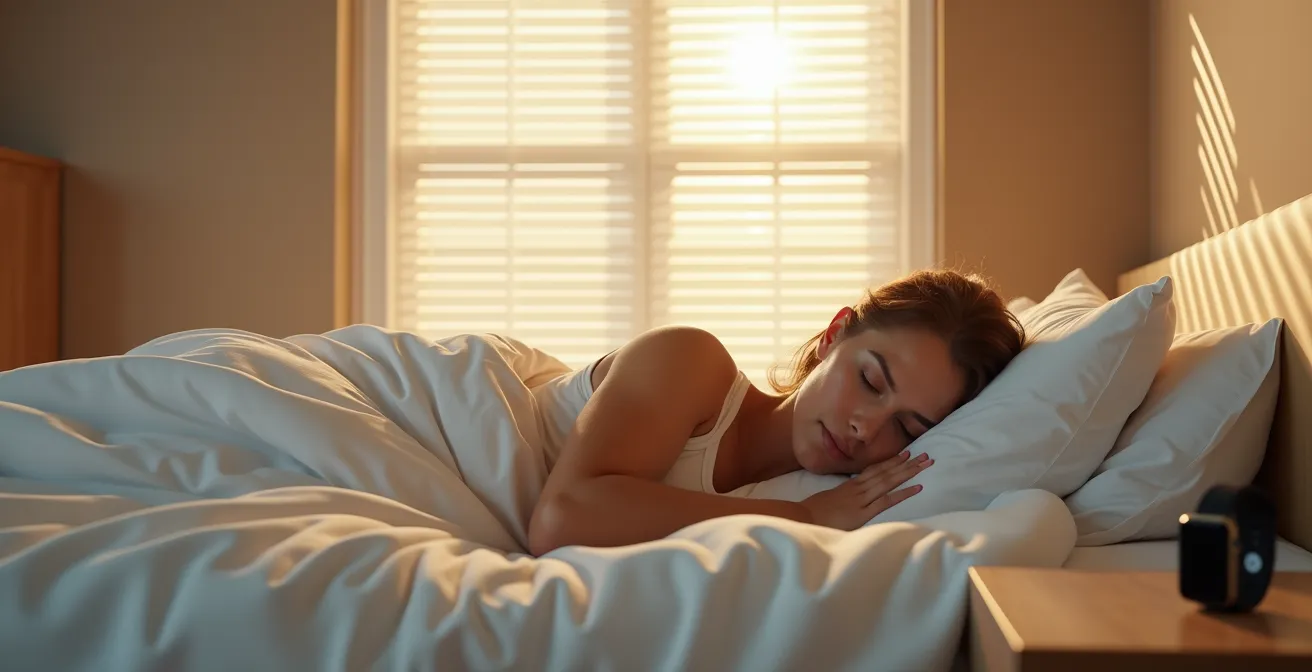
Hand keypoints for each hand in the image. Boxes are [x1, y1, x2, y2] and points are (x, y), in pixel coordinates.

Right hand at [800, 450, 932, 529]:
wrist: (803, 517)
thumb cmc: (813, 512)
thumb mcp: (830, 500)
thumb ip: (843, 497)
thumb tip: (850, 498)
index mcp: (850, 485)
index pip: (874, 470)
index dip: (891, 462)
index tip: (905, 454)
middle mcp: (858, 488)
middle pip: (885, 472)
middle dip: (906, 463)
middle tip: (925, 455)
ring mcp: (862, 499)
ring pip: (889, 481)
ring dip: (908, 472)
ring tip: (925, 464)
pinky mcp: (863, 511)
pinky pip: (886, 500)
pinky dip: (903, 493)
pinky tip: (917, 487)